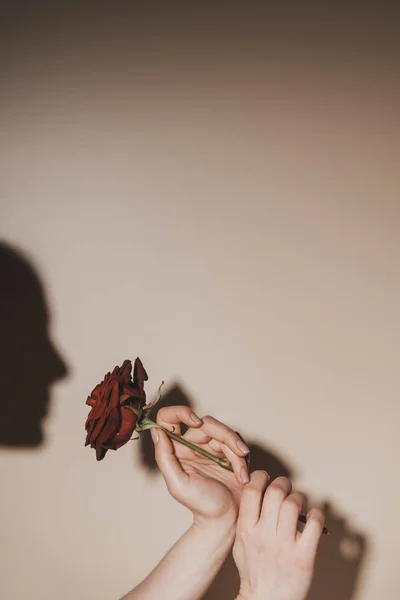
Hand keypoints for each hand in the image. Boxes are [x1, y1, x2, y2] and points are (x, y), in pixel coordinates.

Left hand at [150, 406, 249, 525]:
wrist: (226, 520)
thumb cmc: (201, 505)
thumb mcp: (178, 484)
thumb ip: (164, 458)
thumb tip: (157, 431)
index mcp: (176, 450)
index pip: (169, 419)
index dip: (181, 412)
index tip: (195, 421)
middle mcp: (192, 445)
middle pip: (206, 423)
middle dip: (225, 435)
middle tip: (239, 451)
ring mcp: (210, 448)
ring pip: (225, 432)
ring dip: (237, 451)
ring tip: (242, 474)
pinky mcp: (227, 452)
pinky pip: (236, 443)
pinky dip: (242, 459)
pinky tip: (243, 476)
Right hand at [233, 471, 324, 599]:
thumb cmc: (254, 571)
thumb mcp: (240, 542)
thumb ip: (246, 517)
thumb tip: (255, 489)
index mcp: (246, 530)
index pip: (252, 491)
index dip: (260, 477)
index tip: (266, 478)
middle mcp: (264, 536)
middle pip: (275, 492)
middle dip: (283, 483)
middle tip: (286, 487)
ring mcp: (284, 546)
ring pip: (293, 504)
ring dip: (299, 497)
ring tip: (299, 501)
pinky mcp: (304, 557)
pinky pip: (313, 524)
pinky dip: (316, 514)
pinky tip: (311, 517)